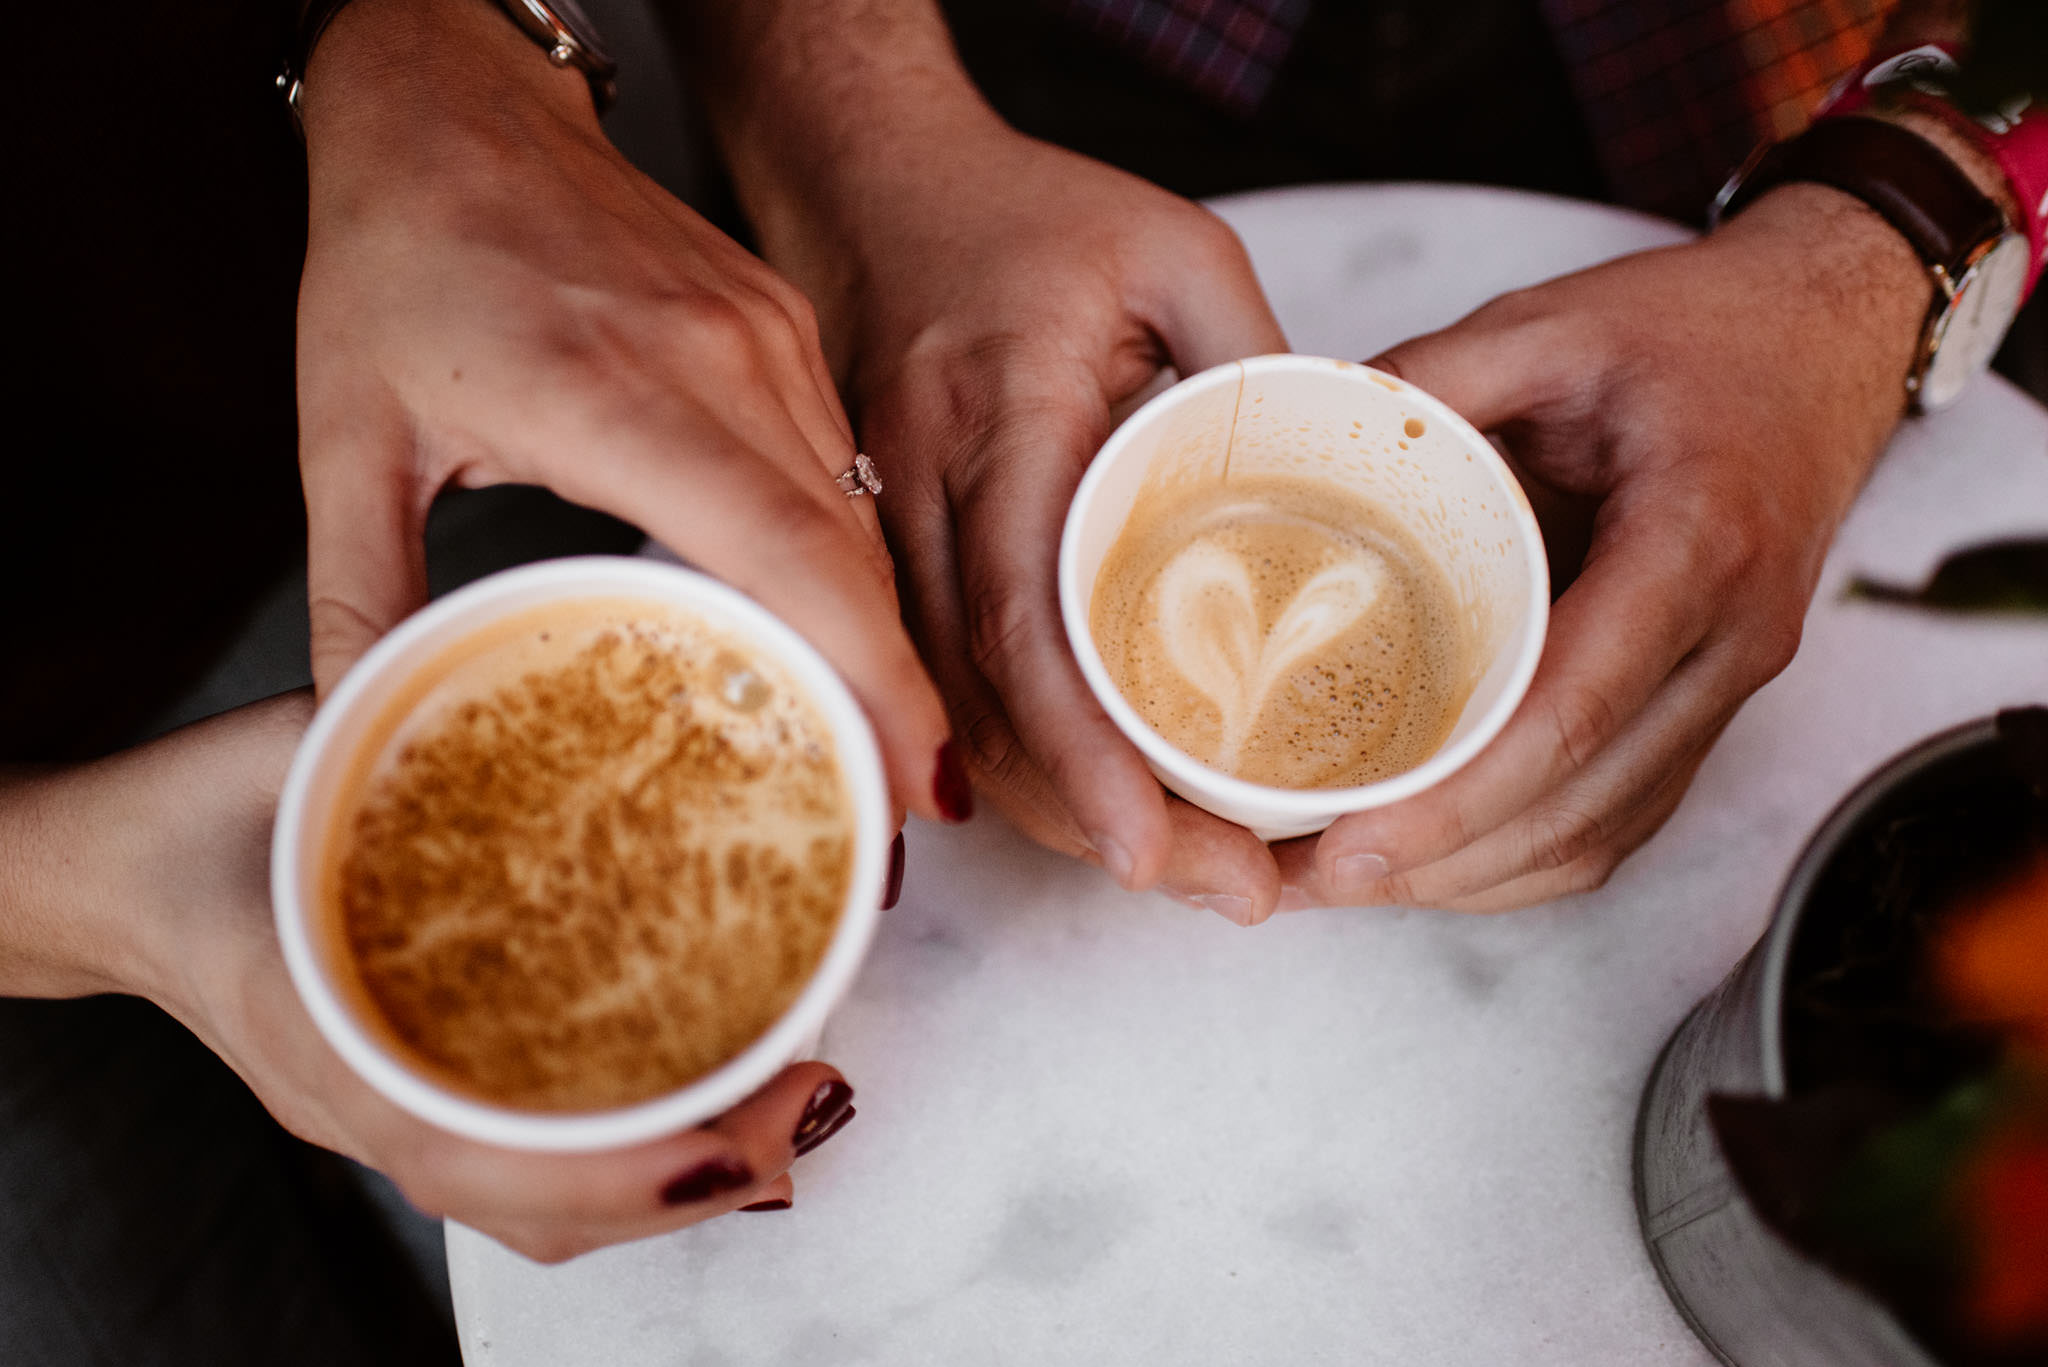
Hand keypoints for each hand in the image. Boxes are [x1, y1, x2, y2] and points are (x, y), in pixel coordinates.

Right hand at [62, 696, 853, 1263]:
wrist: (98, 877)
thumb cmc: (186, 818)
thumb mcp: (286, 747)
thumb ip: (392, 714)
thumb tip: (533, 668)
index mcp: (318, 1031)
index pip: (462, 1147)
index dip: (604, 1165)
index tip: (728, 1143)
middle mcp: (358, 1099)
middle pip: (532, 1205)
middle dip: (682, 1178)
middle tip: (811, 1104)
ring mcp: (380, 1108)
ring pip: (535, 1201)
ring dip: (666, 1175)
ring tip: (787, 1109)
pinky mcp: (402, 1090)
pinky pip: (521, 1160)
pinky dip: (623, 1150)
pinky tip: (704, 1100)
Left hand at [293, 0, 953, 821]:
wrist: (452, 100)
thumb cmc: (401, 251)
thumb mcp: (344, 435)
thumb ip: (357, 595)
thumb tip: (355, 728)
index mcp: (616, 392)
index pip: (787, 550)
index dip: (867, 674)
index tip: (911, 780)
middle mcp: (722, 362)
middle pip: (853, 554)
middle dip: (900, 694)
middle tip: (906, 815)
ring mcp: (766, 339)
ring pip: (863, 515)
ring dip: (882, 635)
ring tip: (884, 748)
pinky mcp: (781, 329)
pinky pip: (844, 465)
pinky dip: (853, 563)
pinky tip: (840, 632)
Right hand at [751, 108, 1289, 914]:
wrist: (869, 181)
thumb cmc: (1028, 212)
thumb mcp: (1177, 252)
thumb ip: (1257, 366)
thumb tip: (1341, 498)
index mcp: (1002, 418)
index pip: (1030, 620)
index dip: (1085, 753)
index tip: (1155, 849)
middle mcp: (921, 492)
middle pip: (987, 704)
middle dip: (1097, 820)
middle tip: (1223, 889)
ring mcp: (886, 532)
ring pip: (952, 715)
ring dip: (1057, 809)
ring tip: (1185, 866)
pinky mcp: (884, 554)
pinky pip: (939, 682)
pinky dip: (1015, 759)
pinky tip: (1093, 803)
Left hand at [1275, 184, 1928, 911]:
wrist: (1824, 336)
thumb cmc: (1697, 329)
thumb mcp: (1552, 322)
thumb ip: (1431, 378)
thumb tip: (1299, 436)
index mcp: (1696, 539)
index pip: (1574, 709)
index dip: (1460, 796)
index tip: (1354, 839)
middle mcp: (1732, 636)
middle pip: (1584, 800)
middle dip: (1442, 862)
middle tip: (1313, 875)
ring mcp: (1732, 682)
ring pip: (1603, 831)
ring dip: (1475, 875)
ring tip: (1347, 877)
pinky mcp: (1710, 702)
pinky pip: (1622, 814)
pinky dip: (1525, 855)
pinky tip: (1434, 856)